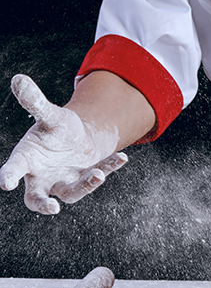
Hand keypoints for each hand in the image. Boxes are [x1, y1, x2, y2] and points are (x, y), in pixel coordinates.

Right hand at [0, 74, 127, 213]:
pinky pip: (98, 176)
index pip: (13, 170)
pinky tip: (122, 157)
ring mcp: (65, 182)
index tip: (6, 183)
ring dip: (85, 186)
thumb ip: (35, 102)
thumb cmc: (56, 130)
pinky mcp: (86, 180)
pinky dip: (110, 167)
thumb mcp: (48, 115)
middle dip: (42, 205)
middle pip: (36, 198)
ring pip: (71, 193)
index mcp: (26, 160)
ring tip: (98, 175)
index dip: (8, 176)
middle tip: (52, 208)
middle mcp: (43, 178)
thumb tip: (19, 78)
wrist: (78, 138)